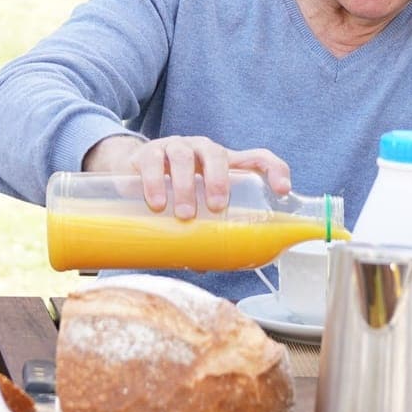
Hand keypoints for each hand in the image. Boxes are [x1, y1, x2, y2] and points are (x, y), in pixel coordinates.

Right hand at [85, 134, 291, 218]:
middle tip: (217, 207)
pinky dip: (155, 181)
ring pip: (183, 156)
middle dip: (219, 179)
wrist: (129, 171)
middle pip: (216, 154)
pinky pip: (153, 161)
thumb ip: (204, 231)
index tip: (282, 190)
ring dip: (185, 185)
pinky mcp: (146, 153)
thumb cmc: (174, 191)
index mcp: (223, 163)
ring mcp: (174, 148)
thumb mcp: (195, 206)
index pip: (257, 158)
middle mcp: (201, 151)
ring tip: (184, 213)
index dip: (274, 169)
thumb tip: (208, 264)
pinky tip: (156, 203)